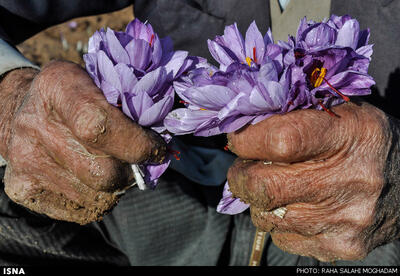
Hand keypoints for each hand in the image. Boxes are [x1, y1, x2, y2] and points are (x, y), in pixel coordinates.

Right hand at [0, 61, 165, 223]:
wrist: (18, 111)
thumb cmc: (72, 95)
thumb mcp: (96, 80)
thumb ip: (128, 104)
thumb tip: (162, 140)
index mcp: (58, 87)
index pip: (100, 126)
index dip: (137, 144)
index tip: (156, 148)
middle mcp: (35, 126)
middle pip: (103, 172)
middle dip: (132, 171)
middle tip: (137, 160)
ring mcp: (26, 161)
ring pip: (98, 197)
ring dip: (117, 186)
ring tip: (112, 165)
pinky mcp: (23, 188)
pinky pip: (83, 210)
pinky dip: (100, 199)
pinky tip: (92, 178)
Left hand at [226, 101, 399, 261]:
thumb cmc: (363, 142)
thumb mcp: (337, 113)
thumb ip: (290, 115)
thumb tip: (240, 128)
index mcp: (349, 134)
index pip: (279, 140)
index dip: (247, 141)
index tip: (239, 140)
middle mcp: (350, 180)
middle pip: (264, 187)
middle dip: (240, 176)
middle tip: (244, 167)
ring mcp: (345, 220)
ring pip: (265, 217)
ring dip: (259, 200)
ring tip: (277, 185)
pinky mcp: (341, 246)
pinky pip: (282, 238)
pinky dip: (278, 222)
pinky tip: (298, 207)